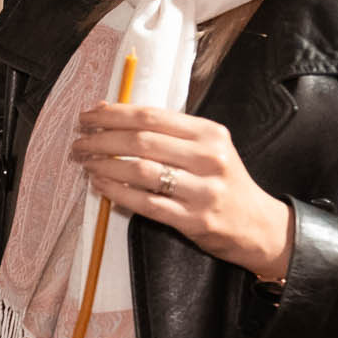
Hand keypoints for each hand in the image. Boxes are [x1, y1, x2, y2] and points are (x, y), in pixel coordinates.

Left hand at [73, 102, 293, 281]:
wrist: (258, 226)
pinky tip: (100, 186)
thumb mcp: (207, 148)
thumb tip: (112, 111)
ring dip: (105, 165)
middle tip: (79, 142)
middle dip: (101, 139)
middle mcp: (208, 158)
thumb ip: (167, 131)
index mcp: (209, 133)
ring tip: (86, 163)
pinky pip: (145, 203)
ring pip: (140, 171)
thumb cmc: (223, 182)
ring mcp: (202, 190)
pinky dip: (117, 193)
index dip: (113, 114)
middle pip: (141, 141)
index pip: (151, 116)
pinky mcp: (194, 220)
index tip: (88, 115)